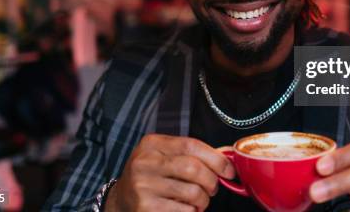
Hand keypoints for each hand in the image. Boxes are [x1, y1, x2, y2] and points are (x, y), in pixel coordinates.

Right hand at [105, 134, 234, 211]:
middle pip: (193, 168)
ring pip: (192, 192)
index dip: (216, 158)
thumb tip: (226, 159)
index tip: (229, 170)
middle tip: (213, 188)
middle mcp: (145, 162)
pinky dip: (192, 211)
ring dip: (203, 200)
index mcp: (152, 144)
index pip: (191, 145)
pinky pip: (184, 211)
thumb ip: (190, 155)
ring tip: (199, 201)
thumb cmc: (151, 176)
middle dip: (211, 181)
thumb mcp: (163, 157)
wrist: (120, 201)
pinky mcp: (145, 208)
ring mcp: (143, 186)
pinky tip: (186, 209)